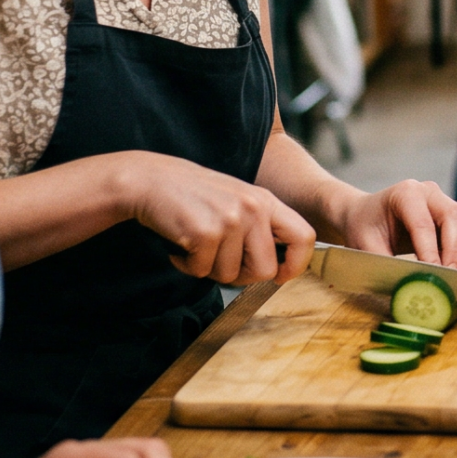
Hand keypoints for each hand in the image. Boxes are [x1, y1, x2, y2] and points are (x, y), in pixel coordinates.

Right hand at [115, 152, 314, 286]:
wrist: (151, 180)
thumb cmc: (195, 197)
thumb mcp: (239, 202)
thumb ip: (260, 228)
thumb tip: (278, 270)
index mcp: (267, 201)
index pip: (304, 237)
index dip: (296, 265)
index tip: (280, 276)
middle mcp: (254, 208)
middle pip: (265, 270)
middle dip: (241, 277)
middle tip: (219, 263)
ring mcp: (231, 219)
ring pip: (229, 275)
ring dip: (208, 268)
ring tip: (196, 244)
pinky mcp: (205, 232)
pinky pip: (201, 271)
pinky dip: (187, 265)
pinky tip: (180, 245)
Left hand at [332, 179, 456, 272]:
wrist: (367, 215)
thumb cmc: (364, 228)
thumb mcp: (365, 246)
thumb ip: (385, 264)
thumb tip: (407, 287)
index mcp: (405, 193)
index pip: (423, 224)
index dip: (431, 251)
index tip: (434, 274)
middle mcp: (429, 191)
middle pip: (453, 217)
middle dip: (456, 250)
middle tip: (452, 277)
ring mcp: (444, 199)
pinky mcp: (455, 211)